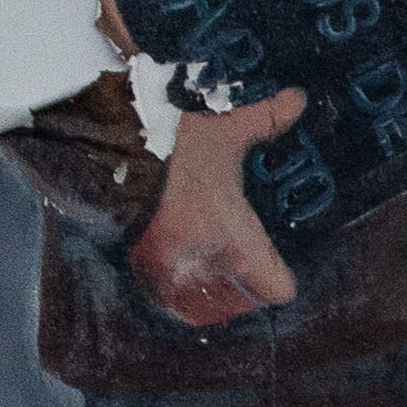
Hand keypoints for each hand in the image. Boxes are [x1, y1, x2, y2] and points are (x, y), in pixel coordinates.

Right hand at [136, 88, 310, 324]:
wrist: (108, 148)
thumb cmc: (173, 143)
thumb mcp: (223, 130)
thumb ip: (264, 119)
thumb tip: (298, 99)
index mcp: (233, 236)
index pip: (277, 289)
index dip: (282, 281)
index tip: (282, 273)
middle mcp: (203, 262)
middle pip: (243, 302)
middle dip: (247, 285)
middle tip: (247, 267)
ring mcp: (168, 271)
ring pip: (205, 308)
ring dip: (214, 293)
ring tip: (215, 269)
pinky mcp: (138, 269)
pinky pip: (167, 300)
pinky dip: (177, 291)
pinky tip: (181, 268)